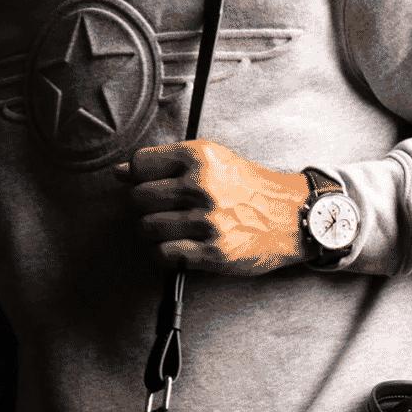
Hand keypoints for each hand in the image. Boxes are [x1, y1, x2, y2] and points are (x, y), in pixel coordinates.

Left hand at [113, 140, 311, 274]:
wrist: (291, 217)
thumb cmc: (250, 189)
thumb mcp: (213, 161)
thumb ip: (167, 164)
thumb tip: (120, 173)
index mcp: (199, 157)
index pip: (140, 164)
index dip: (139, 178)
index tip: (151, 187)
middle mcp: (201, 186)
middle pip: (140, 198)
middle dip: (145, 207)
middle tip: (161, 212)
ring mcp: (207, 221)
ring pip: (148, 228)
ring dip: (152, 233)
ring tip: (168, 232)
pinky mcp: (213, 251)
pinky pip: (165, 254)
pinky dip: (162, 255)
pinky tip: (174, 250)